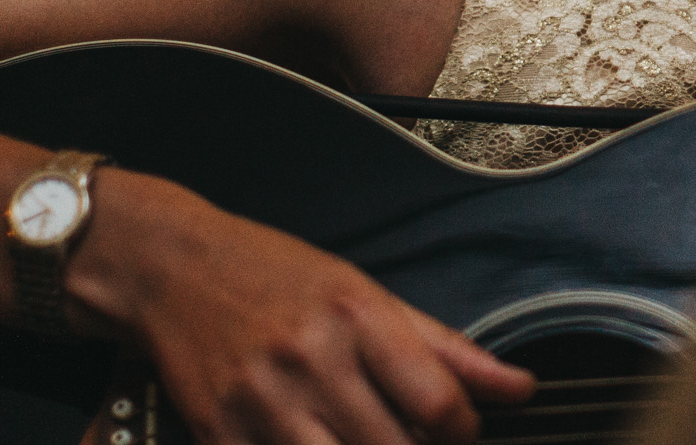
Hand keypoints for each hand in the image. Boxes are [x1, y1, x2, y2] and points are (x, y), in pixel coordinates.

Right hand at [67, 169, 532, 443]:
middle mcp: (313, 358)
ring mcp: (262, 401)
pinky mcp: (219, 434)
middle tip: (420, 440)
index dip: (465, 431)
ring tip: (370, 438)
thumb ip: (448, 349)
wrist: (175, 269)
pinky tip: (323, 442)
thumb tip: (520, 390)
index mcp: (359, 317)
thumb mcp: (370, 294)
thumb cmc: (281, 276)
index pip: (438, 401)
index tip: (462, 432)